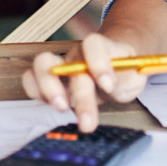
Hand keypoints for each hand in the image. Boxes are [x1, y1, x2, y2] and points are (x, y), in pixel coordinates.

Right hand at [21, 33, 148, 132]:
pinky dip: (35, 91)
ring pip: (43, 64)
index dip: (98, 63)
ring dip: (48, 88)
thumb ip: (127, 79)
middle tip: (87, 121)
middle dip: (79, 95)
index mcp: (102, 48)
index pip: (94, 44)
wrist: (116, 68)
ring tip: (62, 108)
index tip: (108, 85)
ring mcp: (61, 64)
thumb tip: (110, 86)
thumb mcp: (135, 76)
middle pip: (71, 64)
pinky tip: (51, 106)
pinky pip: (30, 78)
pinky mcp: (48, 79)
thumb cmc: (125, 72)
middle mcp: (78, 54)